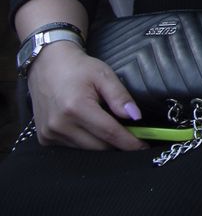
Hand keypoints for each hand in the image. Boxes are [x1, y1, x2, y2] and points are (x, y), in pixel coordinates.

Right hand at [25, 42, 144, 150]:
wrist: (47, 65)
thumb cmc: (77, 68)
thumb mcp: (104, 75)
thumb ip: (120, 97)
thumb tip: (135, 117)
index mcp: (76, 107)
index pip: (109, 133)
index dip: (129, 142)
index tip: (143, 147)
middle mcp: (60, 124)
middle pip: (99, 146)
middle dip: (117, 143)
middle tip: (131, 134)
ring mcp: (50, 133)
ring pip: (86, 150)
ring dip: (101, 143)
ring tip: (108, 125)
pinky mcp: (44, 138)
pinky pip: (73, 147)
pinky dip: (86, 141)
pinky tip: (89, 127)